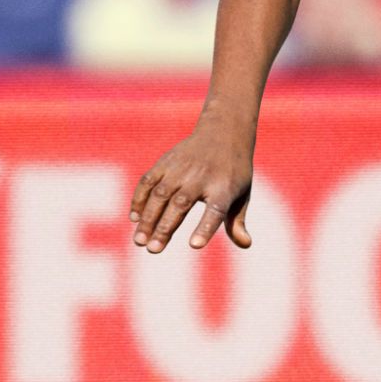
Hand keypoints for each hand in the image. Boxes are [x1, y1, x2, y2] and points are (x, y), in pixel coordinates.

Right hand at [130, 121, 254, 252]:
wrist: (224, 131)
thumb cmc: (234, 172)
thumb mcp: (242, 194)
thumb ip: (237, 221)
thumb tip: (246, 245)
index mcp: (224, 188)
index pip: (216, 210)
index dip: (205, 227)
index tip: (195, 245)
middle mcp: (202, 176)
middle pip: (181, 204)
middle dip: (165, 228)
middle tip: (153, 250)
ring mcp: (182, 167)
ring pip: (161, 194)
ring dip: (148, 218)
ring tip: (140, 241)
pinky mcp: (166, 161)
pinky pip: (148, 181)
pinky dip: (139, 199)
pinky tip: (135, 218)